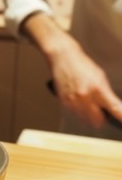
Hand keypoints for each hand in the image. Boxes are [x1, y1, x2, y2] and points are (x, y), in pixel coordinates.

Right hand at [21, 11, 121, 129]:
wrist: (63, 58)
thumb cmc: (82, 65)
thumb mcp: (100, 76)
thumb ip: (106, 93)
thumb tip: (112, 107)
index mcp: (98, 88)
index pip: (114, 108)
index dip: (121, 116)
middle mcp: (86, 96)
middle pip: (98, 121)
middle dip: (102, 119)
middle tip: (102, 112)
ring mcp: (74, 100)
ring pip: (86, 120)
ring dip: (89, 116)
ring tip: (88, 103)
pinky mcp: (64, 102)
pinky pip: (75, 114)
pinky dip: (79, 111)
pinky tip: (79, 100)